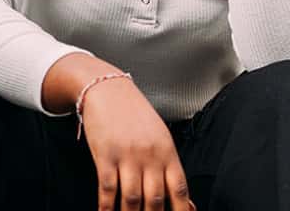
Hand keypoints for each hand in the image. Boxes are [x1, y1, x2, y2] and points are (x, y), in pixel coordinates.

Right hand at [79, 78, 197, 210]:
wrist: (108, 89)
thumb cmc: (135, 115)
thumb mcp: (159, 137)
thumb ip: (168, 167)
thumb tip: (184, 201)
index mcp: (168, 152)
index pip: (179, 190)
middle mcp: (150, 156)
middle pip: (155, 200)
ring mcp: (127, 156)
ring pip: (132, 200)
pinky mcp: (105, 156)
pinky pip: (107, 190)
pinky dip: (106, 208)